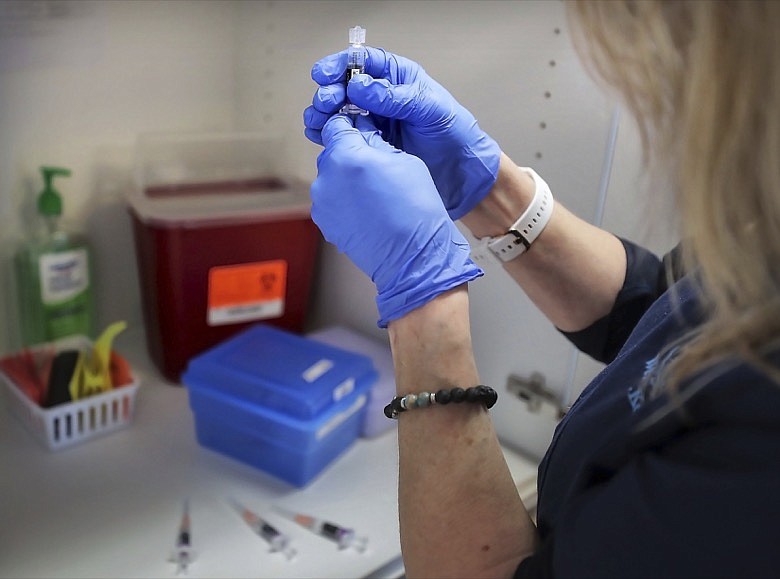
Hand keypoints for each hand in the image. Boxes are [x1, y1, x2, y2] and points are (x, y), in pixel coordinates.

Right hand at [304, 48, 500, 219]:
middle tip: (327, 102)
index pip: (363, 62)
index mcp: (398, 78)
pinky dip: (328, 135)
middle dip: (329, 92)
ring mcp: (374, 122)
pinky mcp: (369, 145)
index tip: (324, 74)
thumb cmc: (454, 134)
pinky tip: (323, 136)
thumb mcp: (429, 108)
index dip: (340, 65)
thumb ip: (395, 97)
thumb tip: (360, 85)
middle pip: (344, 86)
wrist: (462, 172)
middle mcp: (382, 98)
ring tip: (320, 120)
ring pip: (337, 111)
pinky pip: (341, 136)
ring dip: (324, 113)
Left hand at [311, 114, 482, 326]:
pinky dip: (344, 201)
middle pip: (332, 152)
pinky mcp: (324, 222)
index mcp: (348, 156)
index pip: (335, 125)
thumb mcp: (405, 161)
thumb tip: (363, 133)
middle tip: (374, 169)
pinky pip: (331, 200)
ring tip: (373, 195)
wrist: (413, 257)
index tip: (360, 132)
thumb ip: (376, 142)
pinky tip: (366, 210)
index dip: (350, 126)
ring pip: (330, 178)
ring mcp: (322, 202)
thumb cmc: (416, 209)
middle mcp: (327, 177)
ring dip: (345, 179)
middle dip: (349, 155)